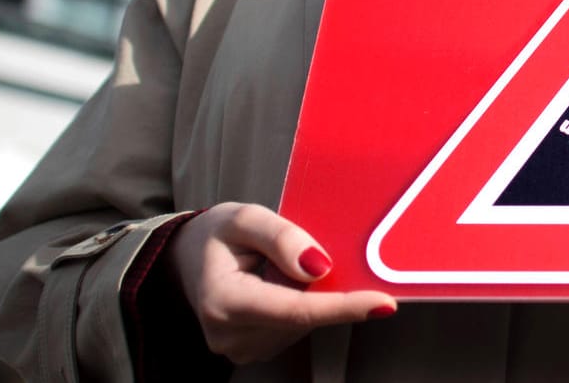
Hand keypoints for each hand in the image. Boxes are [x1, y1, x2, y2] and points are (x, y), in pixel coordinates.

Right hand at [164, 202, 396, 364]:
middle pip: (306, 316)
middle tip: (312, 253)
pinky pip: (297, 325)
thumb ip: (282, 237)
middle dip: (326, 288)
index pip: (297, 311)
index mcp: (224, 303)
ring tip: (279, 266)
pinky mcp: (255, 349)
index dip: (344, 307)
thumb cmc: (214, 236)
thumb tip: (319, 266)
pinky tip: (283, 282)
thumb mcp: (244, 218)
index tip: (383, 303)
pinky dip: (303, 302)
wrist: (186, 258)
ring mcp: (243, 348)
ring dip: (311, 293)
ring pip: (305, 322)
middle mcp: (232, 336)